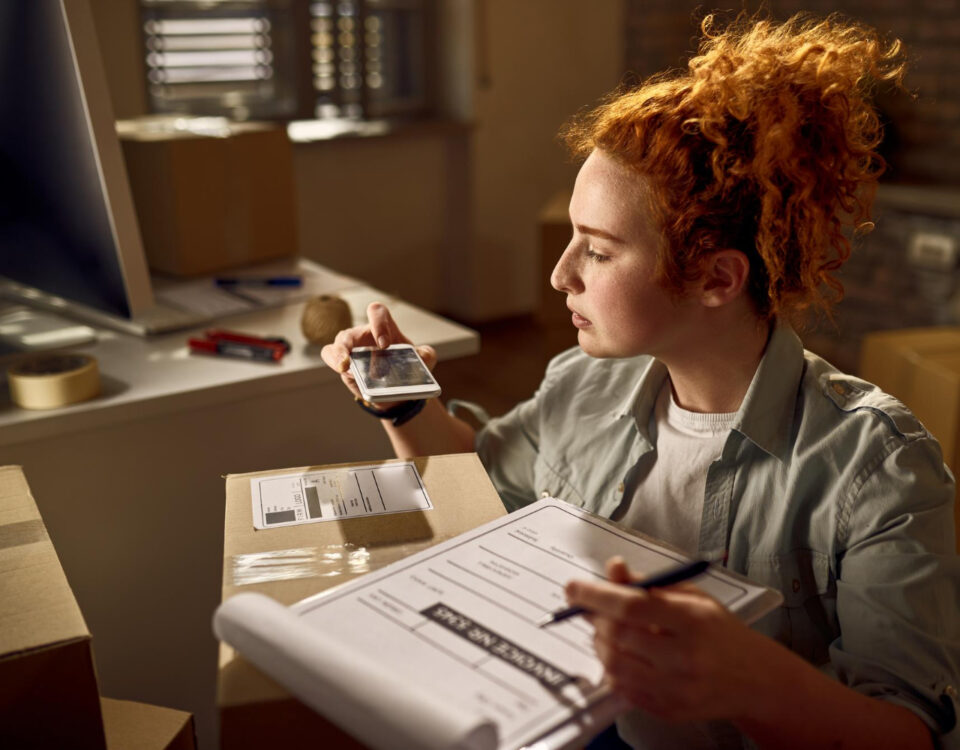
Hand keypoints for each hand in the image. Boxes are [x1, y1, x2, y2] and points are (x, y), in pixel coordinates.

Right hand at [320, 302, 436, 401]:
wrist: (399, 391)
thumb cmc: (408, 368)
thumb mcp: (424, 360)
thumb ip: (426, 354)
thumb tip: (422, 355)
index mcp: (383, 328)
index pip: (377, 312)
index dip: (378, 323)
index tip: (385, 344)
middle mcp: (363, 336)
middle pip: (350, 332)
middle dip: (349, 344)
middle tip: (354, 359)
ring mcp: (350, 351)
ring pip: (336, 345)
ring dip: (337, 355)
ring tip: (344, 367)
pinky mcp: (343, 365)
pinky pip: (331, 358)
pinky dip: (335, 363)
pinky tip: (346, 373)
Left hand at [565, 557, 779, 722]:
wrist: (754, 679)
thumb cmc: (718, 629)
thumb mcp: (691, 596)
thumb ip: (648, 583)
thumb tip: (611, 569)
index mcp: (693, 620)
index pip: (632, 606)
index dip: (596, 596)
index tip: (572, 588)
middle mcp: (687, 658)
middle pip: (619, 637)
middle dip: (595, 619)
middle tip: (589, 609)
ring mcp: (678, 690)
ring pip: (615, 666)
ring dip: (600, 644)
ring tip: (606, 631)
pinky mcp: (670, 711)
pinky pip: (624, 690)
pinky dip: (612, 669)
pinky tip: (621, 654)